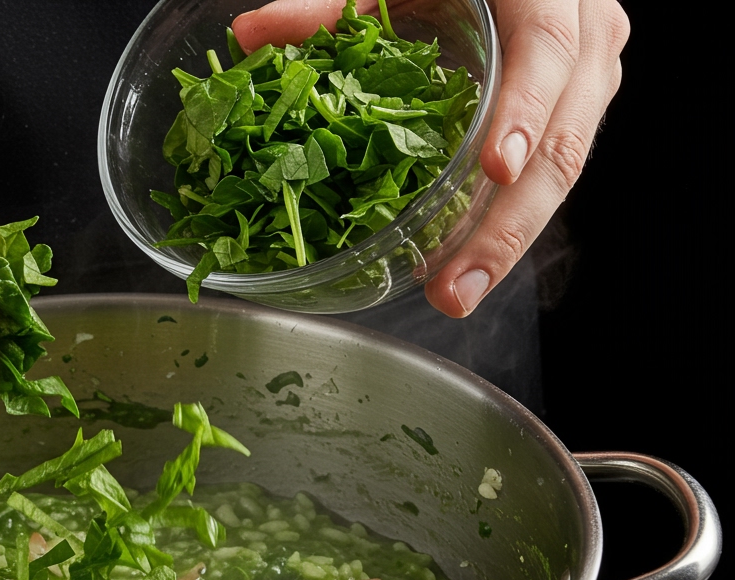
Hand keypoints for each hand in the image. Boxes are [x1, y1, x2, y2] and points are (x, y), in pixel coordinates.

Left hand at [232, 0, 629, 316]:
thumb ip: (333, 4)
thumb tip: (249, 33)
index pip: (550, 53)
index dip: (524, 111)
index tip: (495, 169)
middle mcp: (586, 44)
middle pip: (563, 143)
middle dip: (507, 226)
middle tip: (456, 287)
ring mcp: (587, 84)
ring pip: (561, 174)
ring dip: (505, 243)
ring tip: (455, 293)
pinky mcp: (570, 115)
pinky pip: (545, 177)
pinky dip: (503, 222)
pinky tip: (463, 266)